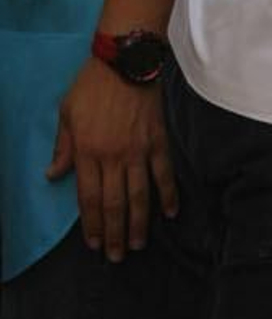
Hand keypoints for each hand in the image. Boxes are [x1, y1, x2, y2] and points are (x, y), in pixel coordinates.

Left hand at [47, 57, 176, 260]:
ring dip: (139, 224)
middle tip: (117, 256)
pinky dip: (169, 196)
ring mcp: (138, 152)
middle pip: (114, 204)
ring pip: (139, 196)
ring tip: (138, 244)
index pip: (88, 198)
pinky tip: (171, 214)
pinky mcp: (158, 143)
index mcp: (87, 151)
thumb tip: (53, 175)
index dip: (92, 224)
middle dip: (115, 233)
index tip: (95, 244)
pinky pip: (164, 175)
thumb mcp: (66, 114)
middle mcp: (113, 157)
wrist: (125, 63)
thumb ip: (62, 148)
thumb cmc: (91, 86)